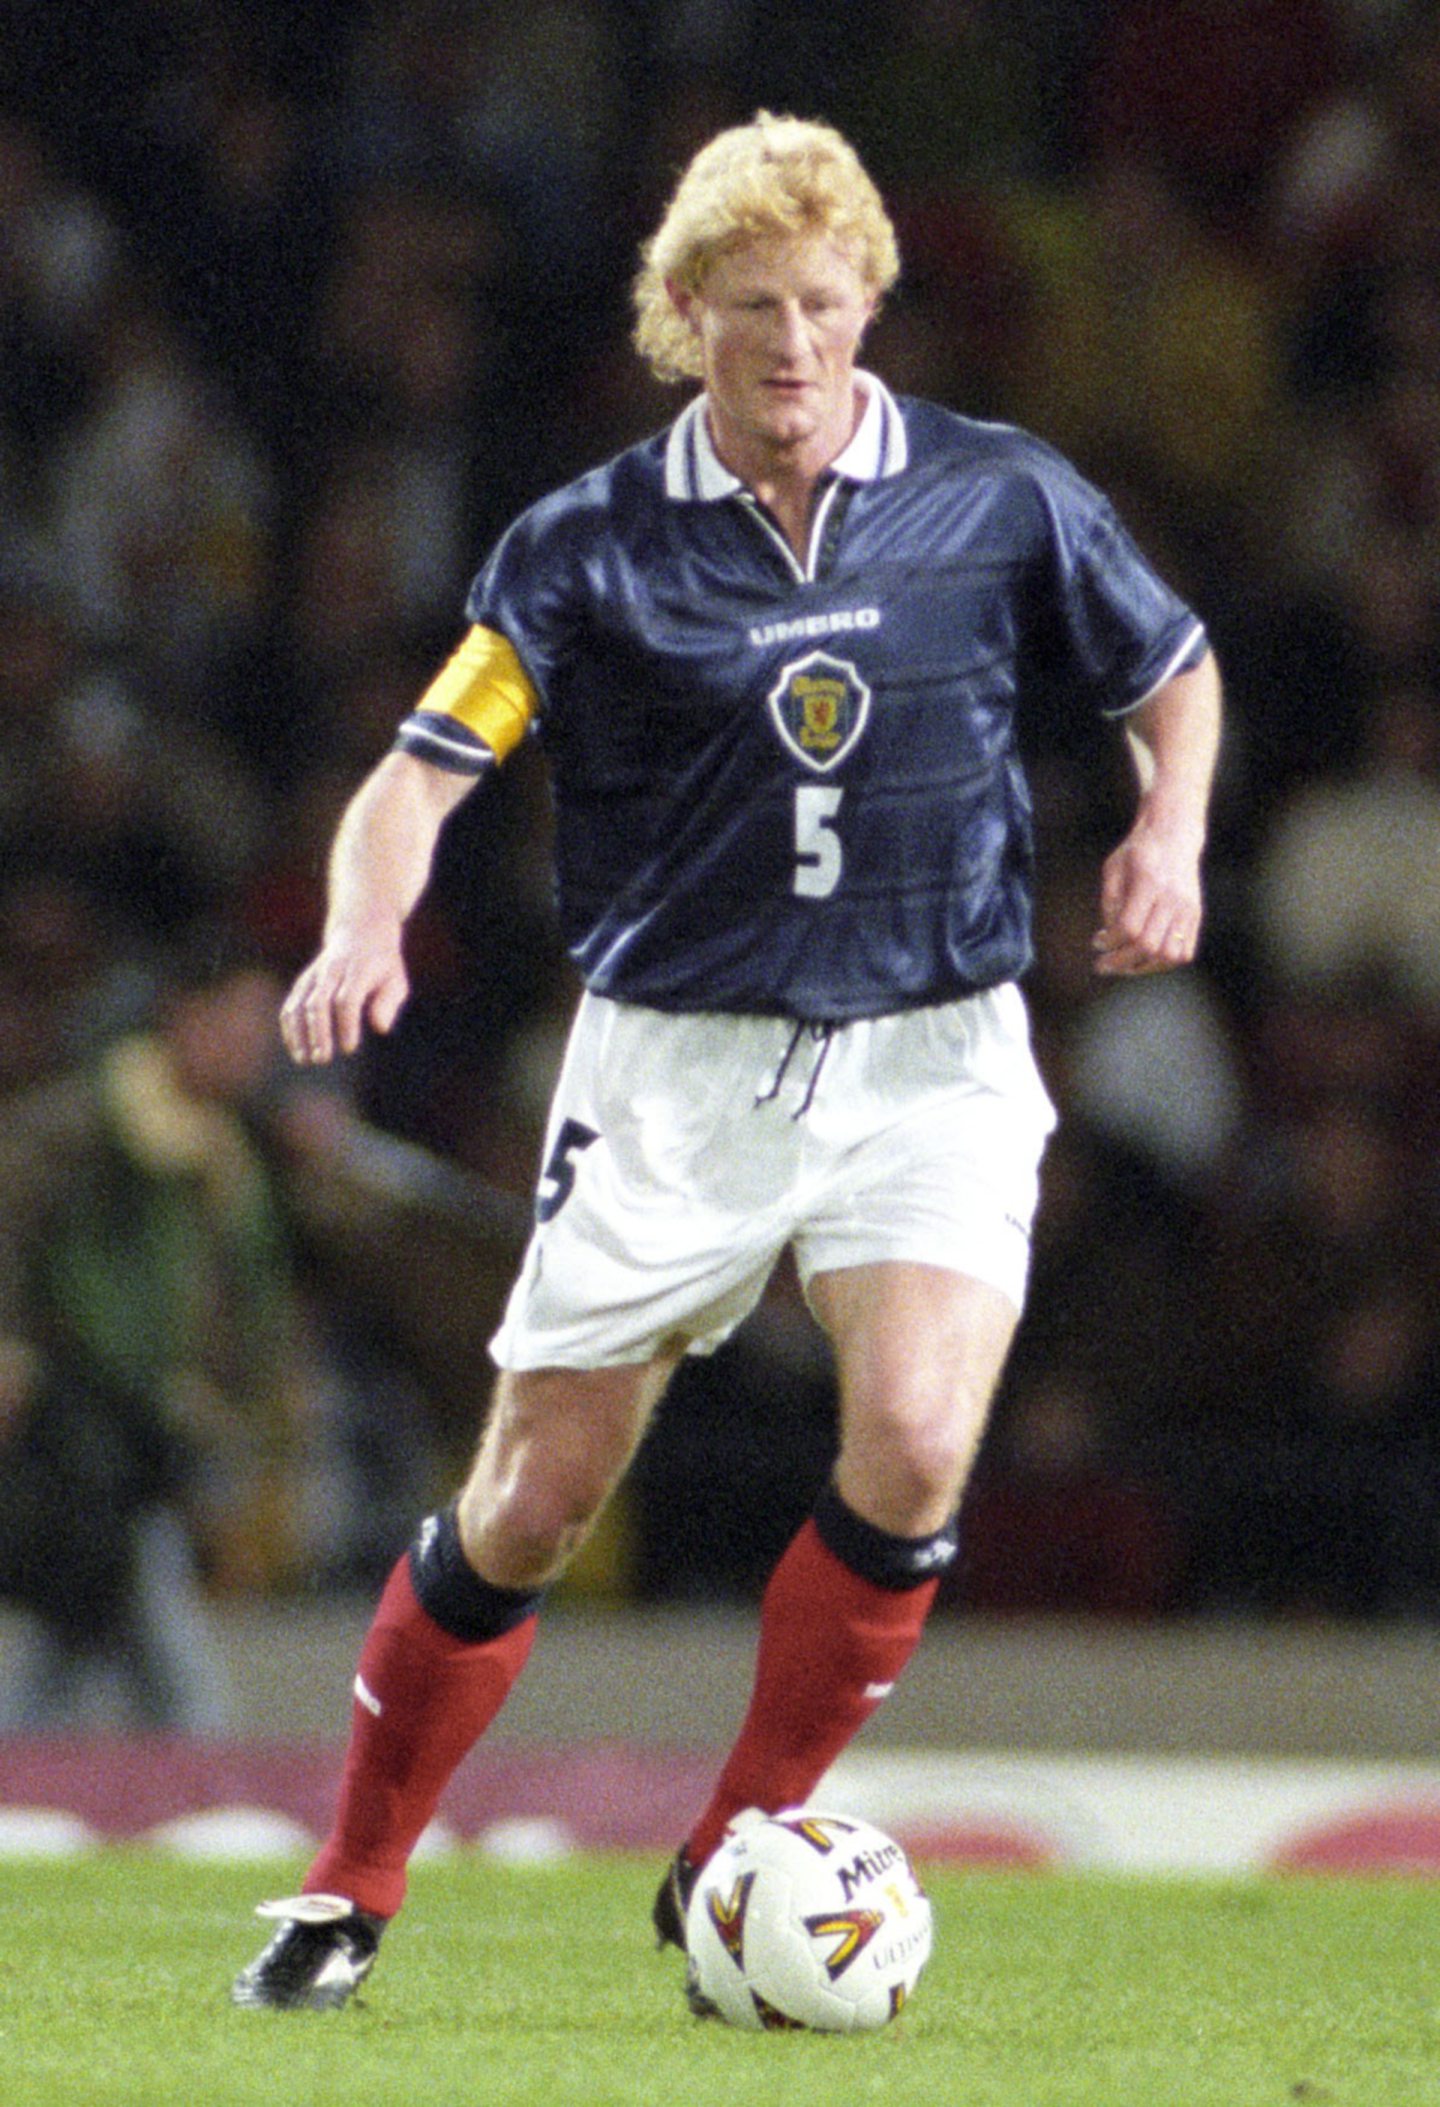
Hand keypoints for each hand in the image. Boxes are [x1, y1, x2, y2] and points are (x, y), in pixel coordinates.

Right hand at [279, 929, 409, 1063]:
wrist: (359, 930)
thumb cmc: (382, 963)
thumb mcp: (396, 979)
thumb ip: (389, 1002)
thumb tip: (379, 1028)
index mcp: (357, 970)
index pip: (347, 1000)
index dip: (346, 1025)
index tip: (349, 1048)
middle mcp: (331, 971)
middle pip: (318, 1003)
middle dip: (318, 1033)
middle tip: (322, 1059)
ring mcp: (313, 976)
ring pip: (299, 1004)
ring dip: (298, 1033)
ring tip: (304, 1060)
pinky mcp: (303, 982)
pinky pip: (291, 1005)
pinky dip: (290, 1028)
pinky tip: (296, 1049)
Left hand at [1092, 822, 1202, 977]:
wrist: (1174, 836)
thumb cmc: (1137, 852)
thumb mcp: (1113, 868)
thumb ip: (1109, 902)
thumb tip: (1109, 937)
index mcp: (1149, 883)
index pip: (1130, 927)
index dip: (1110, 942)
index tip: (1096, 942)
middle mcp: (1172, 899)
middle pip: (1148, 945)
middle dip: (1121, 961)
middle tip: (1102, 964)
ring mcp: (1188, 909)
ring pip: (1169, 955)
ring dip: (1143, 966)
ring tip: (1124, 964)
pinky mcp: (1195, 916)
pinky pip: (1184, 953)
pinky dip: (1163, 962)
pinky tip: (1144, 958)